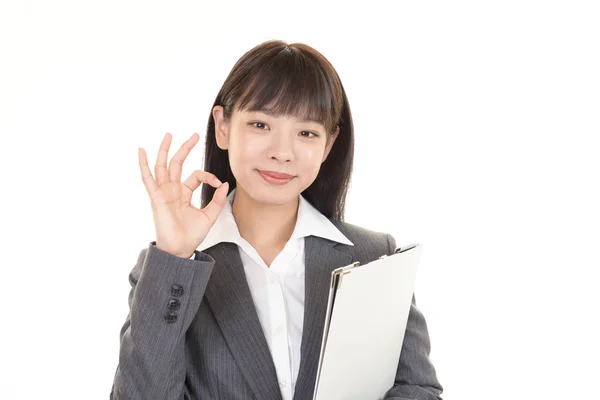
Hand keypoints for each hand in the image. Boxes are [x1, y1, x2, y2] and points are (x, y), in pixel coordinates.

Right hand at [138, 132, 228, 257]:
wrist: (180, 249)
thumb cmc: (192, 235)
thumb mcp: (209, 215)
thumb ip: (218, 200)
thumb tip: (224, 184)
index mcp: (184, 194)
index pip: (196, 176)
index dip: (208, 176)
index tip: (218, 183)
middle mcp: (173, 190)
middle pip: (178, 164)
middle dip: (186, 149)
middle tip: (195, 135)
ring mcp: (163, 192)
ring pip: (163, 166)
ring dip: (166, 150)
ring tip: (170, 135)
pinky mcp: (156, 197)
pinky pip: (148, 178)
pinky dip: (144, 164)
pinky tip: (142, 151)